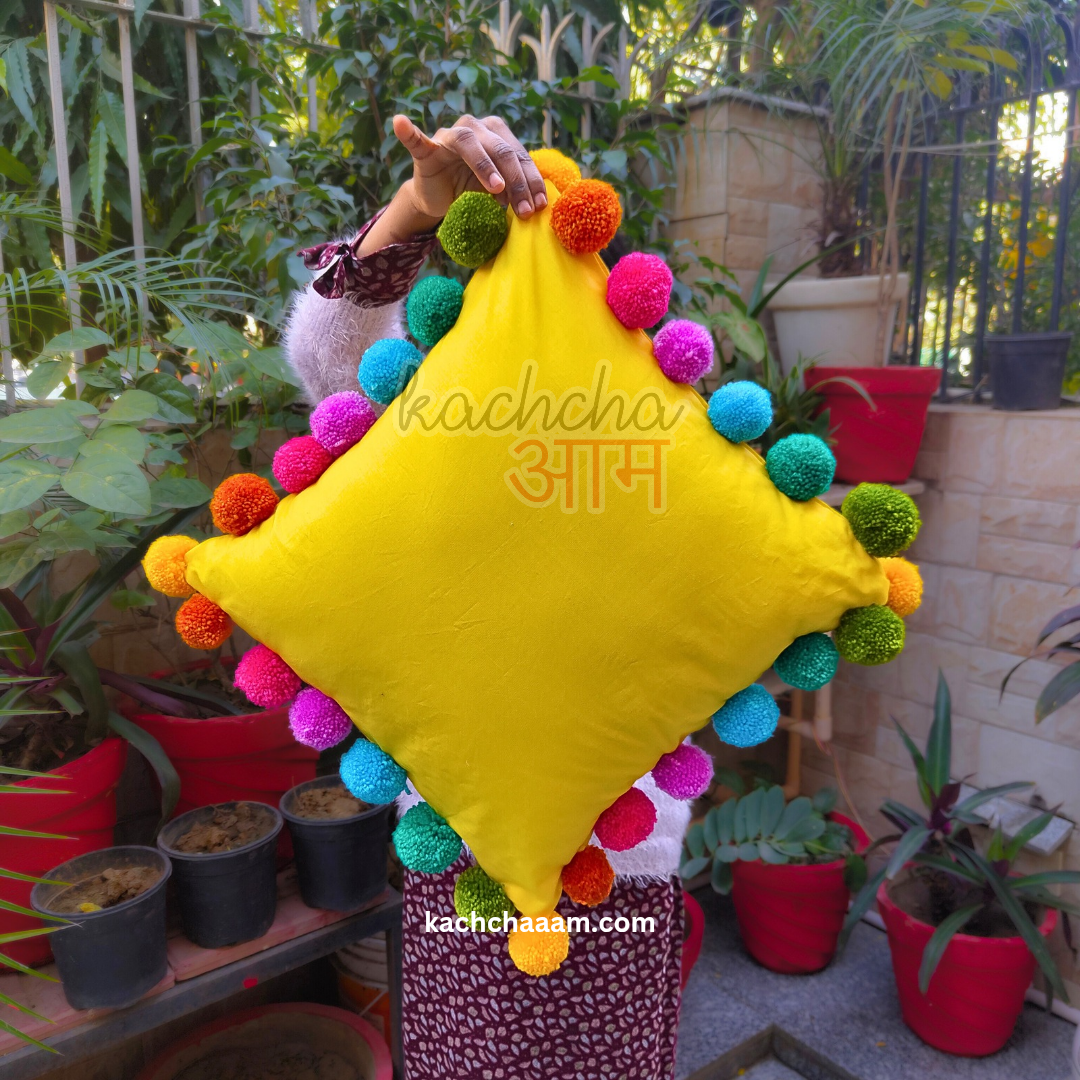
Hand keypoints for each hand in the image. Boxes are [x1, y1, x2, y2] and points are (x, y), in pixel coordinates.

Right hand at [358, 115, 546, 255]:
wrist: (441, 199)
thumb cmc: (473, 192)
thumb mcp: (498, 193)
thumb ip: (515, 190)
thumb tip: (542, 203)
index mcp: (497, 134)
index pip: (519, 155)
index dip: (531, 180)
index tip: (541, 206)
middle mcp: (475, 128)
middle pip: (500, 149)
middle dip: (516, 181)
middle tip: (524, 210)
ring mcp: (449, 136)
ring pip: (470, 143)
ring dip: (484, 165)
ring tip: (496, 187)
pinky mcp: (427, 150)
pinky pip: (417, 140)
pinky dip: (408, 131)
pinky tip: (400, 122)